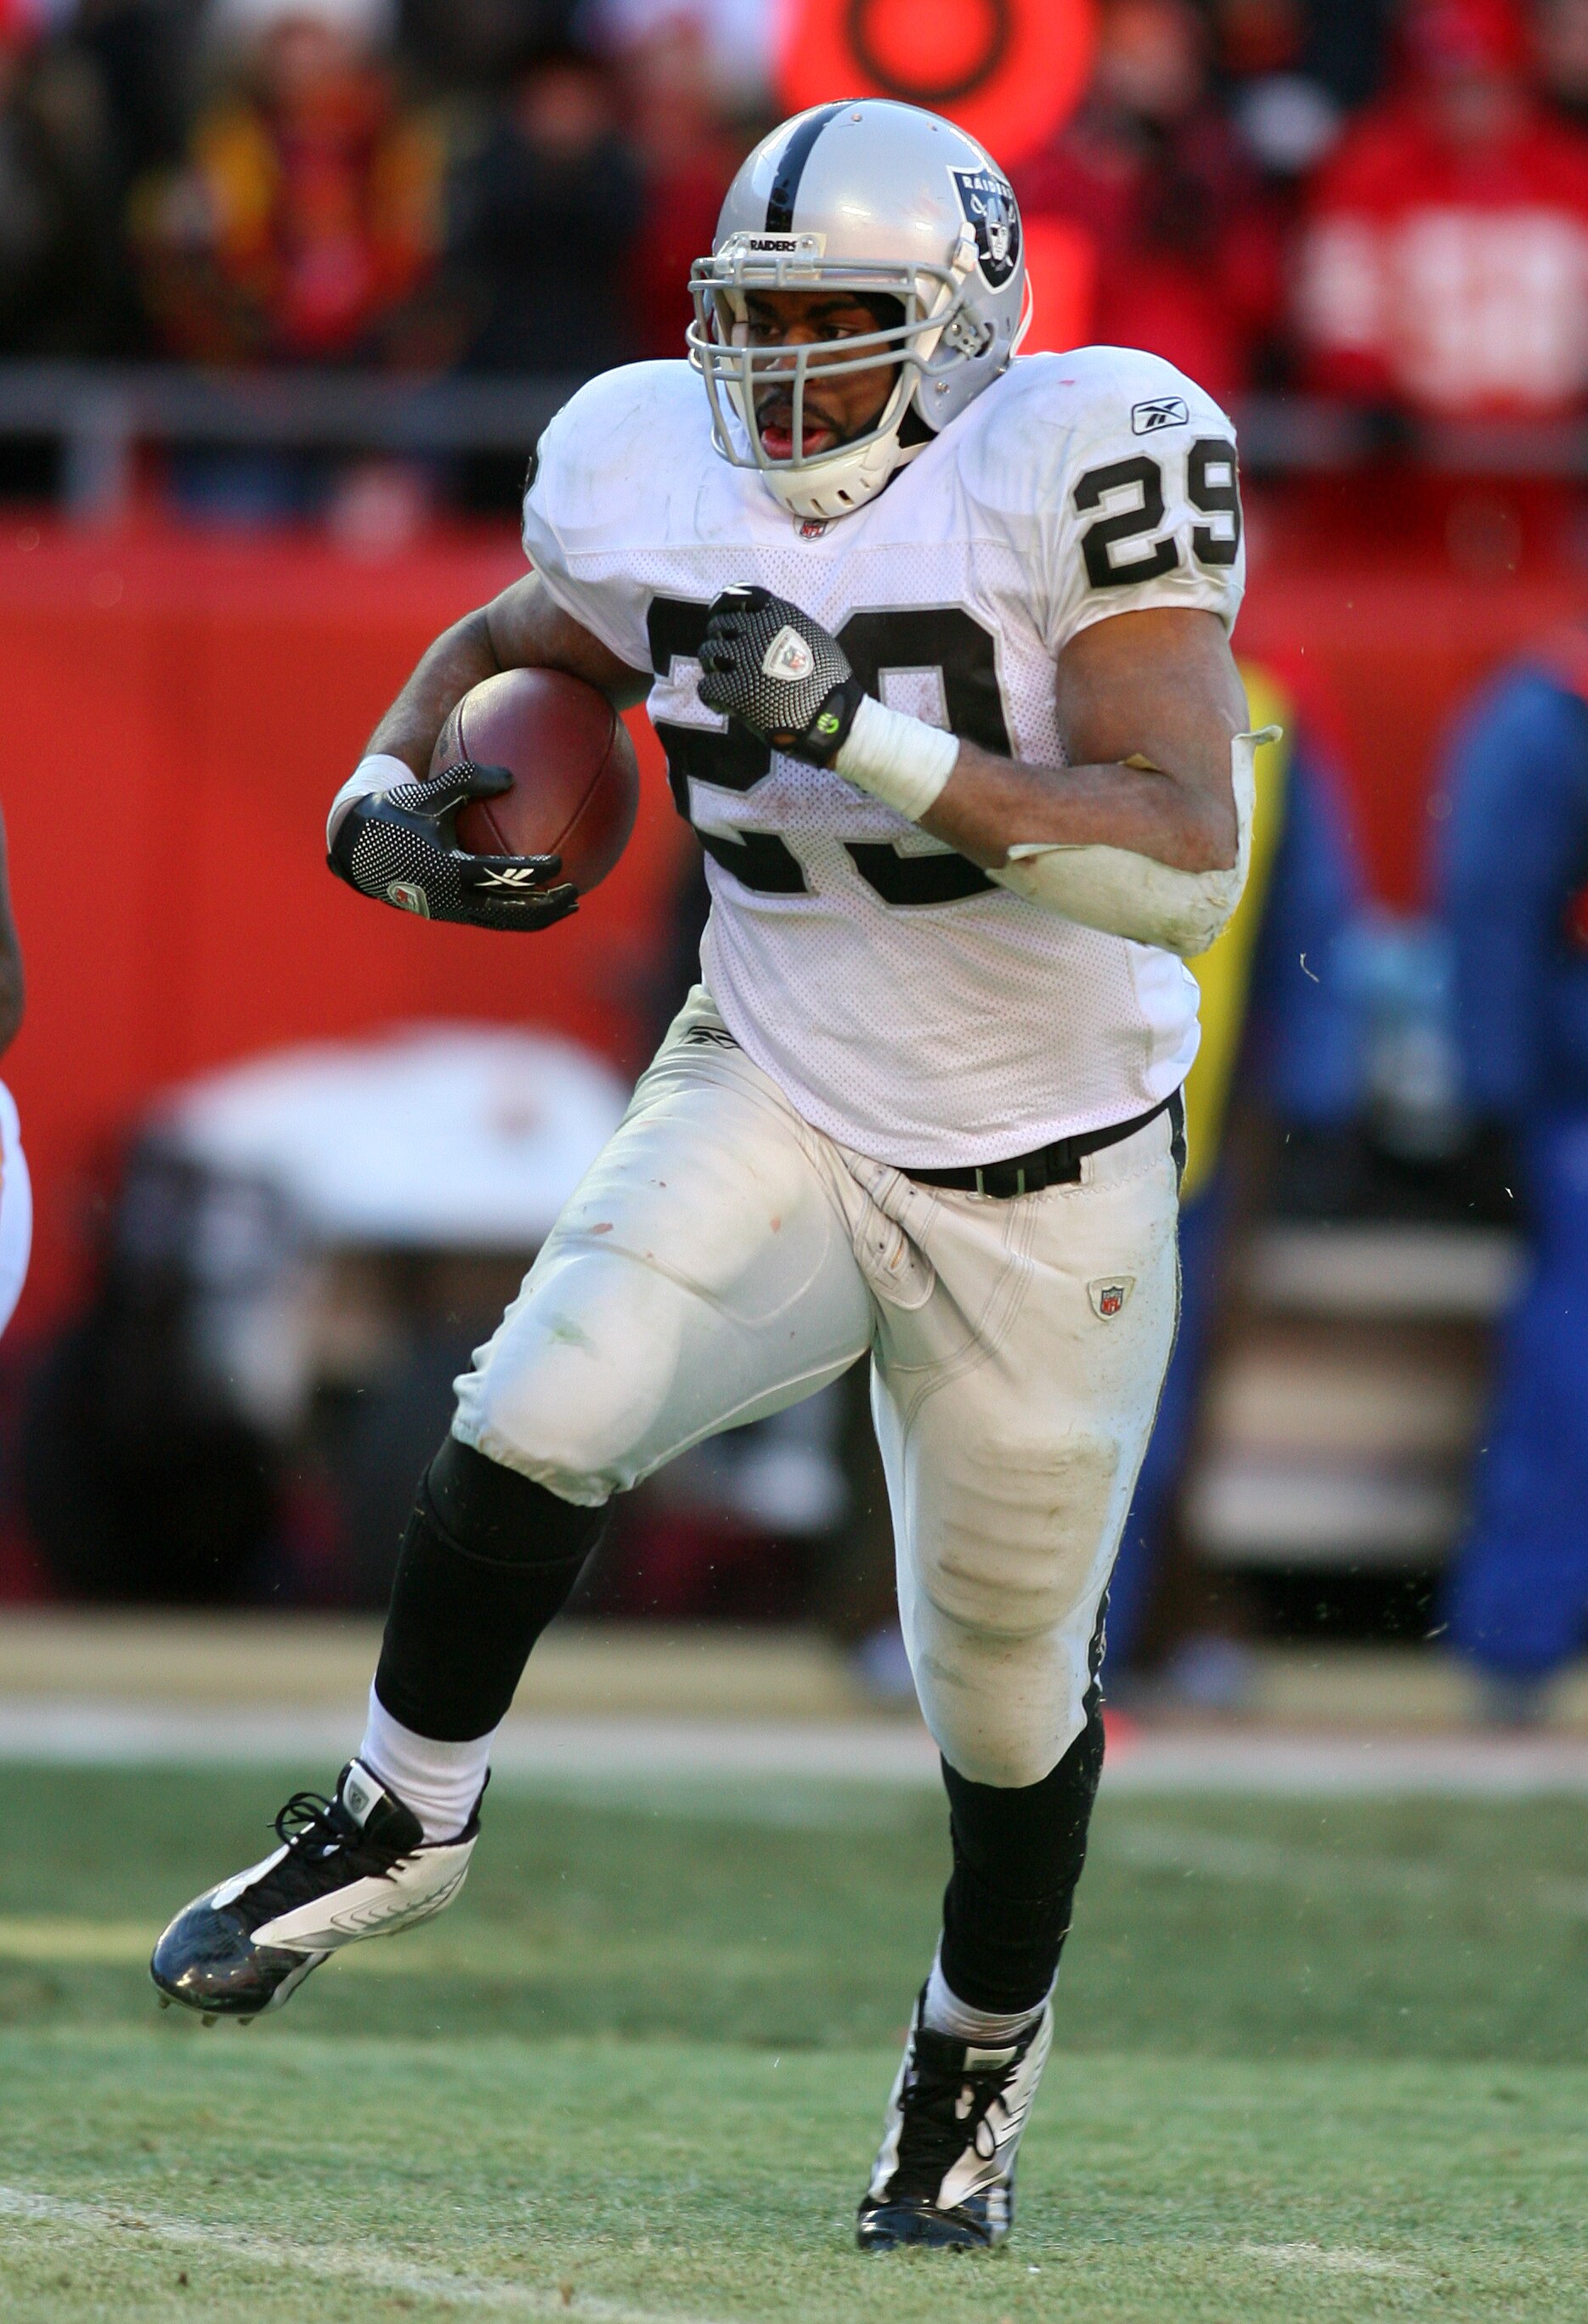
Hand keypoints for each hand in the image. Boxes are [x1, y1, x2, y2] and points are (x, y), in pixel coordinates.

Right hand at [328, 761, 578, 932]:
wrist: (362, 847)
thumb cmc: (398, 812)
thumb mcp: (430, 792)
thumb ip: (469, 780)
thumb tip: (512, 776)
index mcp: (448, 869)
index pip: (499, 876)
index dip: (531, 873)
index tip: (559, 864)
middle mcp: (453, 897)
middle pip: (510, 913)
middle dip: (546, 907)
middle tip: (576, 892)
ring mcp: (453, 910)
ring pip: (504, 922)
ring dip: (538, 917)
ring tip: (569, 905)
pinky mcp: (452, 913)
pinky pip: (493, 917)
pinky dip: (519, 911)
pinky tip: (539, 897)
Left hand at [697, 585, 865, 765]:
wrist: (834, 720)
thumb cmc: (829, 683)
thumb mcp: (815, 639)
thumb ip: (787, 626)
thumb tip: (765, 621)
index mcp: (779, 615)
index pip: (737, 596)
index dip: (723, 607)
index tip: (720, 617)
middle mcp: (760, 632)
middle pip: (718, 625)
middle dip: (720, 641)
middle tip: (728, 661)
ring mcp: (747, 662)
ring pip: (707, 653)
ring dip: (712, 667)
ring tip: (726, 682)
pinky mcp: (737, 692)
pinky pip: (706, 687)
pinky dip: (711, 696)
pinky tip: (724, 704)